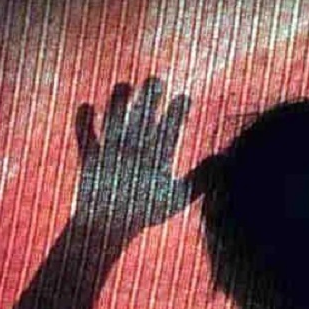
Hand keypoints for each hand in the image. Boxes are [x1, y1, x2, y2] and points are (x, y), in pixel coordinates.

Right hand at [74, 77, 220, 237]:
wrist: (111, 227)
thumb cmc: (145, 213)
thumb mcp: (176, 198)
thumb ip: (199, 179)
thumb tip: (223, 161)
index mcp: (158, 155)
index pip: (169, 129)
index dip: (176, 113)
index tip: (184, 98)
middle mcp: (136, 147)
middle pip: (143, 117)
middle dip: (148, 99)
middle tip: (156, 80)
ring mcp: (112, 151)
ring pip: (116, 121)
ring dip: (118, 104)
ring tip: (124, 86)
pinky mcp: (89, 159)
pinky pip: (86, 138)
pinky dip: (85, 123)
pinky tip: (88, 107)